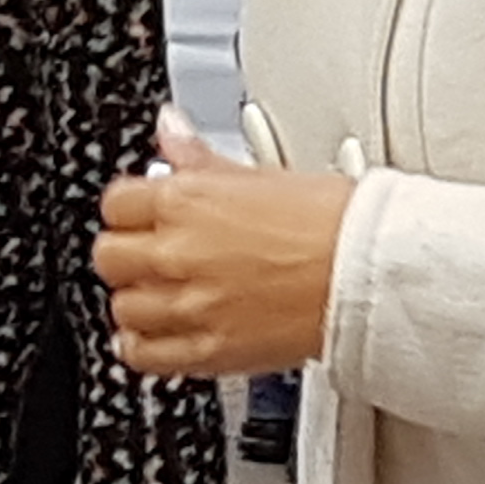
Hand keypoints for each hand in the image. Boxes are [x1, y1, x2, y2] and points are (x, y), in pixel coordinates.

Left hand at [94, 154, 355, 375]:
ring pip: (123, 307)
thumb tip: (171, 128)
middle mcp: (177, 253)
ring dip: (140, 301)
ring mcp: (190, 305)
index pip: (115, 204)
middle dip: (129, 256)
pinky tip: (161, 336)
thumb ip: (199, 158)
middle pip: (109, 257)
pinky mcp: (210, 351)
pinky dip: (144, 347)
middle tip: (155, 257)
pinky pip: (143, 356)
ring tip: (168, 296)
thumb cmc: (336, 224)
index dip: (131, 212)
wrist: (374, 277)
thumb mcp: (262, 173)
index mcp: (184, 202)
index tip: (144, 219)